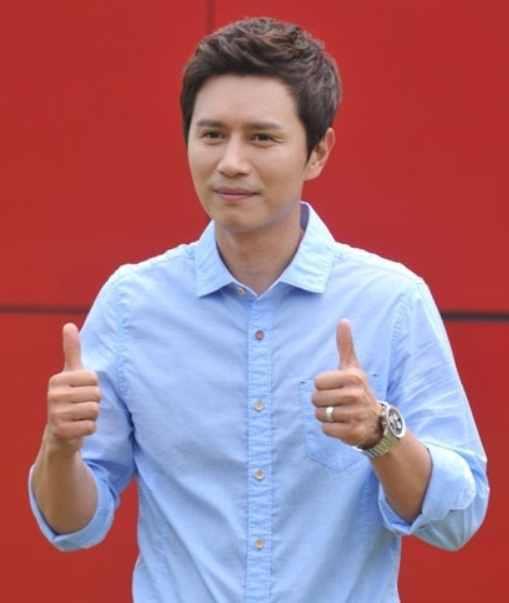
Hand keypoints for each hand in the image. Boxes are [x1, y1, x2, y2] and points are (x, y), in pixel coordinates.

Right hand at [46, 323, 100, 453]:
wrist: (60, 432)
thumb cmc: (70, 397)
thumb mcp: (71, 373)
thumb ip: (72, 350)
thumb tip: (69, 324)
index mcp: (57, 379)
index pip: (93, 378)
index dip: (93, 386)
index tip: (81, 391)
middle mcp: (53, 396)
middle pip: (96, 394)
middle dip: (94, 401)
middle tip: (81, 406)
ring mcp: (55, 415)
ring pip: (95, 410)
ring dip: (93, 415)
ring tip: (80, 416)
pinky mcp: (62, 432)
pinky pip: (91, 426)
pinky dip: (90, 428)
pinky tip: (79, 427)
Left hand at [312, 319, 382, 447]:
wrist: (376, 421)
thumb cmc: (358, 390)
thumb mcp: (353, 367)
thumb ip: (346, 345)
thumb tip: (343, 320)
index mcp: (353, 377)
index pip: (317, 382)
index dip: (323, 386)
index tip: (336, 388)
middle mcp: (355, 395)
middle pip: (316, 399)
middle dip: (322, 402)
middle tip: (337, 402)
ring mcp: (354, 414)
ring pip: (320, 415)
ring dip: (326, 416)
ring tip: (340, 413)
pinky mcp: (352, 432)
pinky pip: (325, 430)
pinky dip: (330, 429)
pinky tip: (342, 425)